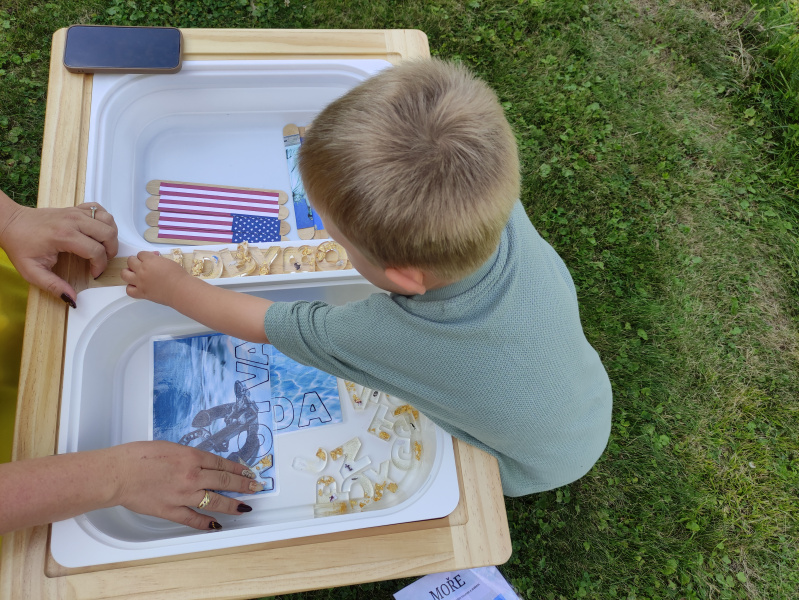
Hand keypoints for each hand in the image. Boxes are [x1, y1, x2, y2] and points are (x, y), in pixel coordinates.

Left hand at [0, 198, 117, 303]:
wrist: (11, 223)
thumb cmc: (20, 244)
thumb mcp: (32, 271)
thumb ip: (53, 286)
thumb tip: (72, 298)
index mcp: (63, 236)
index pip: (96, 251)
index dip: (100, 266)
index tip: (94, 273)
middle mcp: (72, 221)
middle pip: (108, 234)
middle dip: (111, 251)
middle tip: (102, 261)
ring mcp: (75, 212)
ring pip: (108, 220)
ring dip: (111, 235)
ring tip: (103, 247)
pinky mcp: (75, 208)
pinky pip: (100, 209)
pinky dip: (105, 220)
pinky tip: (98, 231)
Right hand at [109, 441, 259, 529]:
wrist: (119, 473)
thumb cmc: (138, 456)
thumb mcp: (170, 447)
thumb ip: (187, 456)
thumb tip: (199, 463)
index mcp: (192, 457)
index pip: (222, 464)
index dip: (238, 469)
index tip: (248, 472)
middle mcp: (192, 476)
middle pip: (225, 481)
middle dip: (243, 485)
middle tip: (255, 487)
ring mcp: (183, 495)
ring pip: (215, 502)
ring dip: (232, 505)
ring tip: (245, 508)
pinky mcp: (171, 511)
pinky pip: (193, 519)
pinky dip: (205, 523)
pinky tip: (216, 525)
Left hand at [122, 250, 190, 305]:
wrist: (180, 290)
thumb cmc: (178, 276)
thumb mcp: (168, 262)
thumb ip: (158, 259)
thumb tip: (154, 258)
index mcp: (149, 261)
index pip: (140, 254)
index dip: (145, 256)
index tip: (149, 259)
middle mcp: (142, 270)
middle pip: (130, 261)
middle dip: (135, 261)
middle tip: (141, 265)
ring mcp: (140, 282)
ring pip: (124, 274)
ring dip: (128, 272)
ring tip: (133, 274)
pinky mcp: (141, 293)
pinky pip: (129, 290)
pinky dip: (131, 288)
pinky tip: (136, 286)